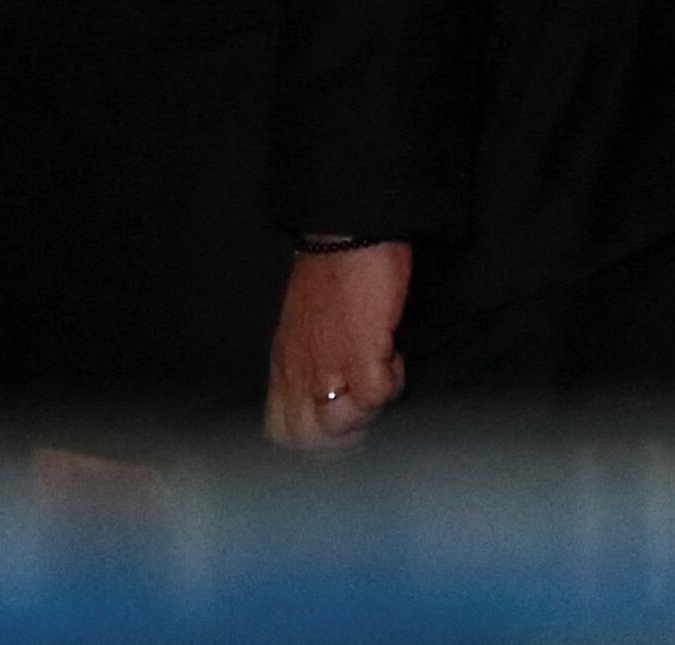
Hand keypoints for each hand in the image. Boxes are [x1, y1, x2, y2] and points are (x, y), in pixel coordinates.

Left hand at [264, 240, 411, 452]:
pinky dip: (392, 382)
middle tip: (365, 404)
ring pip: (336, 428)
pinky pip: (375, 396)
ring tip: (379, 378)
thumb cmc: (332, 278)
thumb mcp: (305, 330)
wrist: (347, 233)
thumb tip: (329, 400)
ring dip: (367, 414)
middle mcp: (298, 371)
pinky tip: (394, 354)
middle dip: (343, 438)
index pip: (280, 433)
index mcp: (283, 366)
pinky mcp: (359, 351)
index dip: (314, 442)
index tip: (343, 422)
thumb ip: (308, 366)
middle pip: (306, 440)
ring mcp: (326, 364)